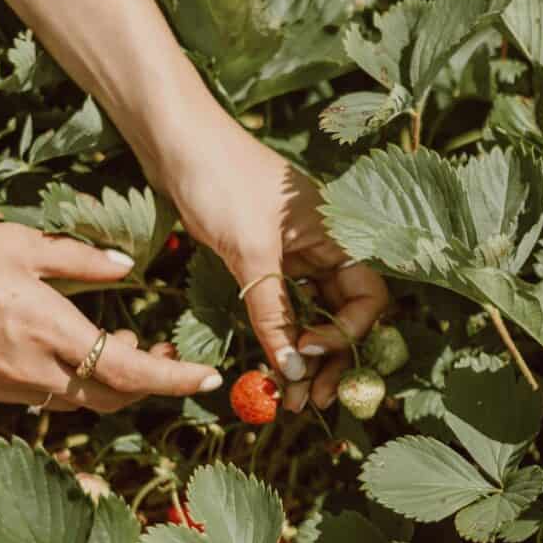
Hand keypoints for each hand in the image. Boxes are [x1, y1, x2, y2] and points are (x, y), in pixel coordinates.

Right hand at [0, 223, 222, 411]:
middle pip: (112, 397)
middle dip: (148, 382)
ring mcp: (8, 388)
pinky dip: (72, 382)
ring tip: (120, 347)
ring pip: (80, 401)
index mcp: (50, 330)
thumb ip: (80, 261)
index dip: (175, 379)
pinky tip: (69, 352)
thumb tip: (126, 267)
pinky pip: (44, 397)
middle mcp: (35, 370)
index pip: (130, 372)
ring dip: (110, 383)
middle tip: (161, 353)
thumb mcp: (20, 245)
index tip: (208, 377)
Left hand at [160, 115, 388, 411]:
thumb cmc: (220, 180)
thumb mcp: (251, 252)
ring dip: (301, 353)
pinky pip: (283, 303)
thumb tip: (294, 371)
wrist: (174, 139)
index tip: (308, 353)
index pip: (368, 297)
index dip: (346, 333)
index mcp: (340, 232)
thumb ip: (274, 312)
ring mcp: (295, 251)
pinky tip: (271, 362)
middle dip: (328, 359)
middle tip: (308, 403)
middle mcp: (325, 244)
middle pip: (343, 312)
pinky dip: (278, 333)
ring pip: (312, 312)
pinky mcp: (264, 256)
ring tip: (287, 398)